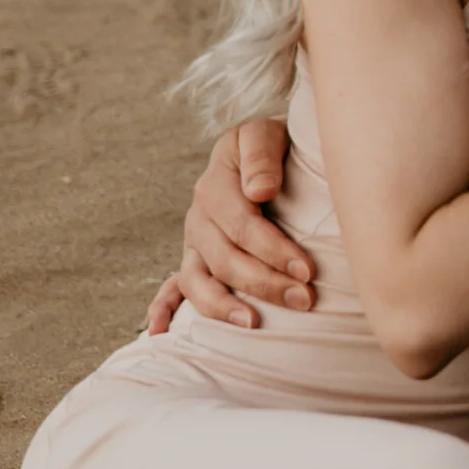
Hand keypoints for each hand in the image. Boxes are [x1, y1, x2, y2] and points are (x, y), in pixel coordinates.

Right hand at [147, 117, 317, 332]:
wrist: (264, 148)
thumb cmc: (275, 143)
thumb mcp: (266, 133)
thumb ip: (261, 155)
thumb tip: (259, 191)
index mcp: (216, 184)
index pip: (243, 225)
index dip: (274, 250)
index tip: (308, 270)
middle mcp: (199, 216)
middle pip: (225, 259)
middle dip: (265, 283)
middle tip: (304, 299)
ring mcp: (193, 241)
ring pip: (197, 282)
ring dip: (223, 307)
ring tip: (253, 324)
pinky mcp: (192, 259)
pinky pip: (171, 288)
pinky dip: (162, 311)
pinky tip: (160, 335)